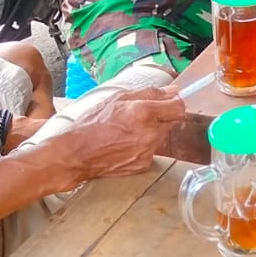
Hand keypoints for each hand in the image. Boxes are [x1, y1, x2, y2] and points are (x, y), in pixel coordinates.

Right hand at [64, 90, 186, 182]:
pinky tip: (126, 143)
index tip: (169, 102)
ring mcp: (147, 151)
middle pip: (172, 122)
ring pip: (162, 136)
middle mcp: (149, 133)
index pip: (178, 108)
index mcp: (143, 112)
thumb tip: (173, 91)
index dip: (175, 103)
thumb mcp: (118, 98)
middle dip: (162, 117)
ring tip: (129, 130)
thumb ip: (150, 93)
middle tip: (141, 116)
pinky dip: (144, 146)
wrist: (77, 153)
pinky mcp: (143, 165)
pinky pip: (152, 150)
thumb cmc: (93, 123)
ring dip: (153, 131)